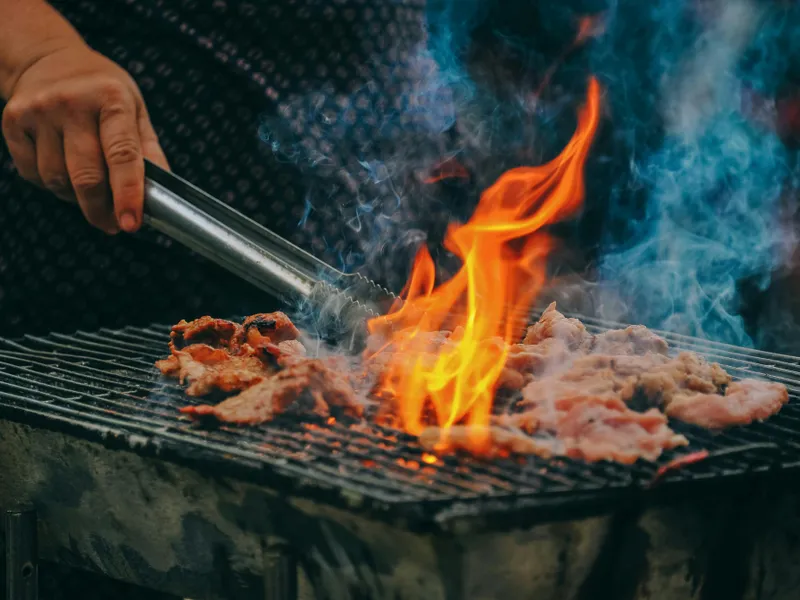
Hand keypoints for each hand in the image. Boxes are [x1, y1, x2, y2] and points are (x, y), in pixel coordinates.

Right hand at [1, 43, 168, 233]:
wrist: (49, 60)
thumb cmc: (102, 91)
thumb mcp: (136, 110)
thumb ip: (149, 152)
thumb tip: (161, 195)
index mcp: (112, 99)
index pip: (122, 156)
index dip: (128, 195)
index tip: (131, 224)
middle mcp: (72, 103)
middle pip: (86, 177)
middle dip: (101, 210)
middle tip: (113, 225)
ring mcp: (38, 111)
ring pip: (57, 180)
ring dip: (75, 198)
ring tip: (89, 189)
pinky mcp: (12, 122)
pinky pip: (33, 174)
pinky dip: (51, 185)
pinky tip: (63, 171)